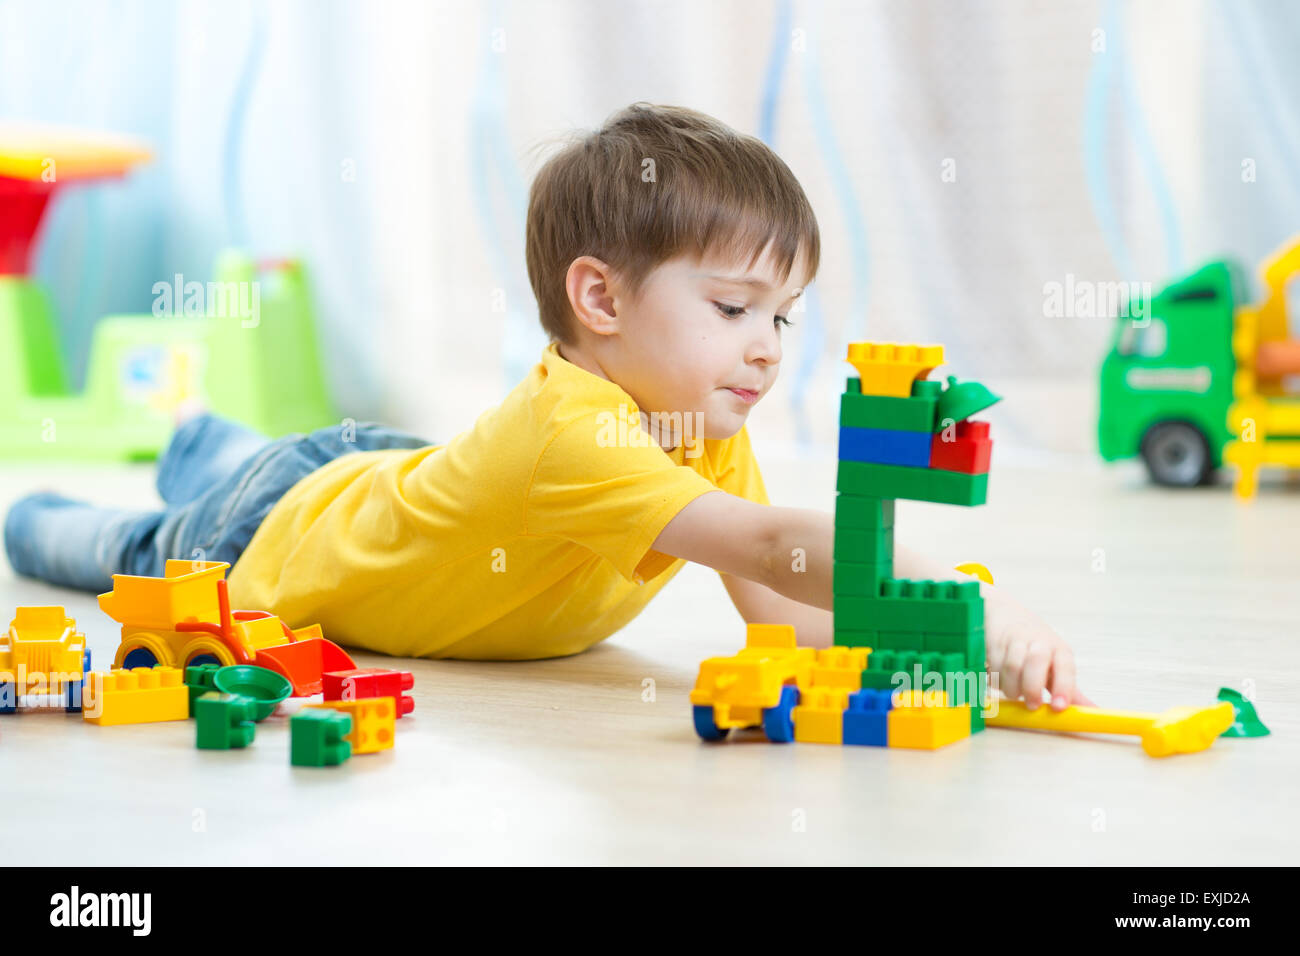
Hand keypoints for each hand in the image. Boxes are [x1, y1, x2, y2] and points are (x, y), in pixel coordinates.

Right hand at [983, 594, 1094, 710]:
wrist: (1003, 613)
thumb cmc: (1035, 645)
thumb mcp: (1055, 664)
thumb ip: (1069, 689)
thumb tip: (1093, 710)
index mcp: (1059, 650)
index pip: (1065, 667)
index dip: (1063, 688)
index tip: (1058, 707)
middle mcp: (1039, 641)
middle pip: (1036, 662)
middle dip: (1032, 688)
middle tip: (1031, 705)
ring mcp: (1015, 639)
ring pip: (1012, 667)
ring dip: (1012, 687)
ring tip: (1014, 692)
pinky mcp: (994, 642)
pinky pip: (993, 666)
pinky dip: (995, 680)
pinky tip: (999, 680)